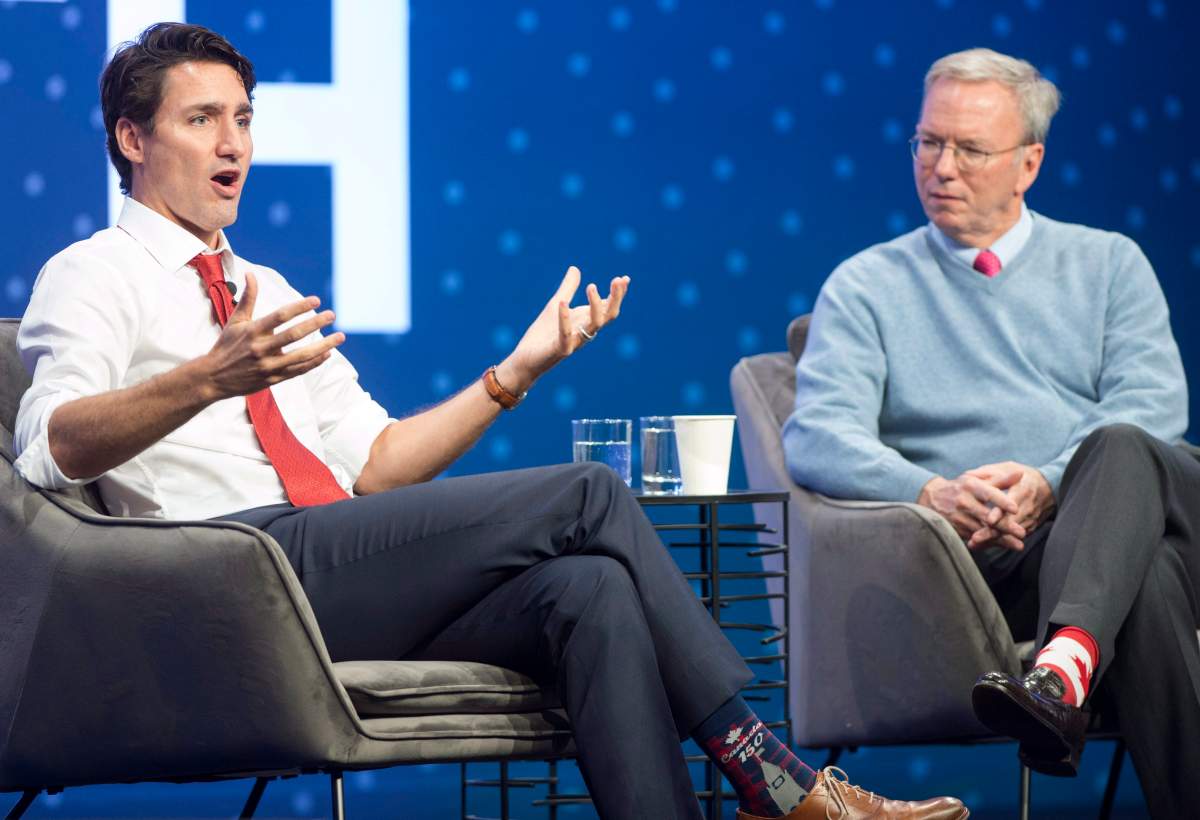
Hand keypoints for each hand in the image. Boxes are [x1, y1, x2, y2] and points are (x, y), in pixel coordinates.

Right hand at [199, 271, 344, 399]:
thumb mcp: (236, 321)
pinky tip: (327, 353)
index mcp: (253, 331)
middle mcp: (261, 348)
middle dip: (315, 323)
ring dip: (323, 346)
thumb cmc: (226, 346)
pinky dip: (315, 362)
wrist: (214, 378)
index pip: (280, 316)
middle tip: (332, 315)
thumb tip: (250, 274)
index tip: (316, 300)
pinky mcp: (273, 379)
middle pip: (294, 334)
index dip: (299, 307)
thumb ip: (248, 298)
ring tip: (339, 337)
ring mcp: (268, 366)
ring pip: (301, 356)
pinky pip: (299, 370)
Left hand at [500, 266, 629, 391]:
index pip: (607, 307)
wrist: (526, 358)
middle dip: (615, 299)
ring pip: (594, 325)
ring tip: (591, 286)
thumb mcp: (556, 304)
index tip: (624, 278)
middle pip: (608, 316)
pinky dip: (565, 319)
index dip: (617, 294)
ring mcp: (575, 342)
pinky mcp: (561, 350)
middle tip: (618, 280)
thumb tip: (575, 268)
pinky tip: (563, 303)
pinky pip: (566, 335)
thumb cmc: (543, 334)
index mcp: (586, 321)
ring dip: (595, 306)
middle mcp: (585, 331)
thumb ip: (568, 288)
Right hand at [917, 468, 1022, 547]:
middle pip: (987, 516)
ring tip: (1018, 545)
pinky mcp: (956, 529)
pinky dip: (990, 543)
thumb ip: (1000, 480)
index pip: (988, 493)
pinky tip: (1003, 546)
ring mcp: (958, 517)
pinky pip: (975, 537)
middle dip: (1005, 526)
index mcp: (970, 486)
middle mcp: (963, 501)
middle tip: (1022, 533)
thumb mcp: (976, 480)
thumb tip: (1020, 474)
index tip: (1016, 509)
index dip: (1002, 501)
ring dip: (1001, 539)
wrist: (931, 498)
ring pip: (982, 530)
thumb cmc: (960, 488)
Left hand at [964, 462, 1055, 549]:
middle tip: (975, 538)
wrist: (1050, 487)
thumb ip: (989, 473)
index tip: (989, 520)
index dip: (1000, 513)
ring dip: (992, 540)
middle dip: (991, 532)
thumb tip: (967, 475)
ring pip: (1010, 534)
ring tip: (974, 544)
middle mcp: (1027, 507)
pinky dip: (996, 542)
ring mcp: (1029, 519)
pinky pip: (1012, 537)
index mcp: (1022, 490)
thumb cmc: (1023, 476)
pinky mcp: (1029, 528)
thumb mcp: (1009, 469)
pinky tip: (981, 546)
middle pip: (1009, 524)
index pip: (1010, 504)